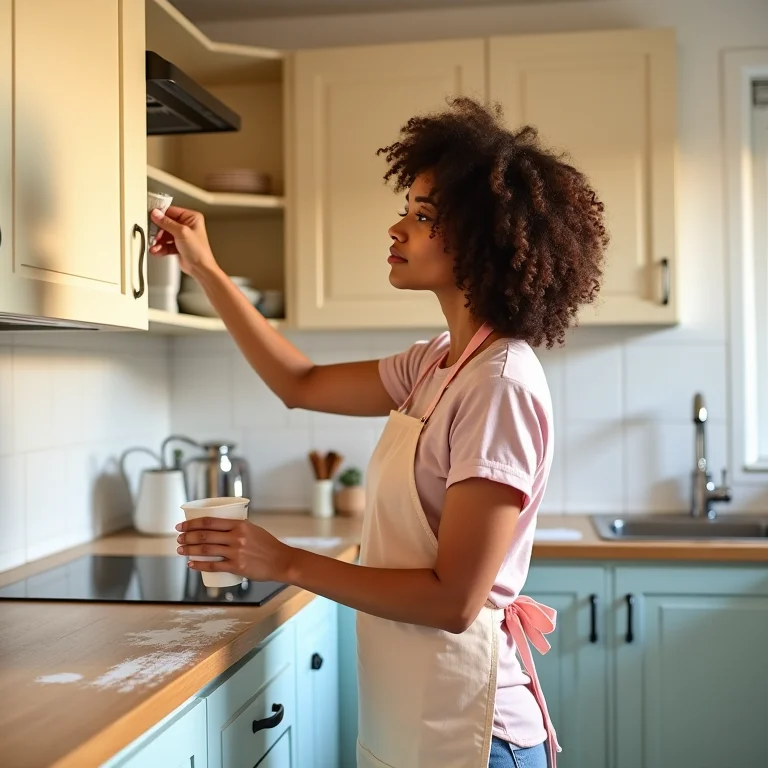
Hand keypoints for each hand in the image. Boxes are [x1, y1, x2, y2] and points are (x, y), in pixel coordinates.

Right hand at [149, 205, 217, 277]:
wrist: (200, 269)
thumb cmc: (199, 251)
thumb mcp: (182, 232)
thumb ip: (167, 223)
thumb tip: (156, 214)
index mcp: (192, 218)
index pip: (172, 211)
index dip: (161, 215)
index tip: (151, 218)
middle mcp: (187, 226)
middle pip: (166, 223)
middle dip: (159, 231)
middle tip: (153, 235)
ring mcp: (182, 236)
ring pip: (164, 235)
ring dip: (158, 241)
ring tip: (155, 245)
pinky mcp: (177, 246)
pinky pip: (165, 244)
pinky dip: (160, 247)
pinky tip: (156, 250)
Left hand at [176, 517, 294, 582]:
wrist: (281, 561)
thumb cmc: (267, 545)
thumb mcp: (253, 529)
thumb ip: (236, 528)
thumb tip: (218, 529)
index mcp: (240, 525)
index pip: (210, 521)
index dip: (192, 523)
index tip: (181, 525)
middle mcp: (236, 537)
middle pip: (204, 536)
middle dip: (187, 536)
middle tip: (178, 538)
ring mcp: (236, 552)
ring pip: (206, 550)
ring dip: (189, 549)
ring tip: (180, 549)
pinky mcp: (237, 567)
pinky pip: (214, 566)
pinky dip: (199, 565)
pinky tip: (190, 564)